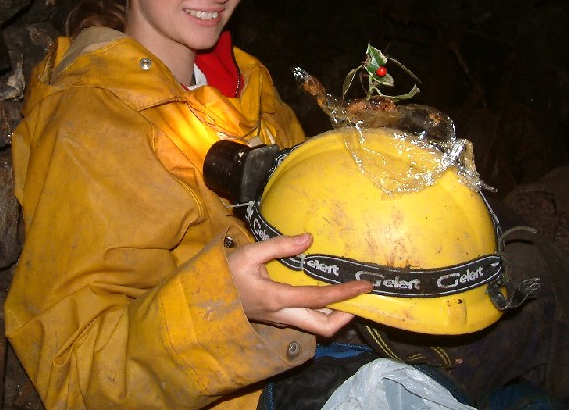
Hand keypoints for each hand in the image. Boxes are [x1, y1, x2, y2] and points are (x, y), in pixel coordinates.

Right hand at [227, 233, 372, 336]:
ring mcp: (279, 321)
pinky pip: (305, 322)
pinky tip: (325, 298)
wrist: (203, 299)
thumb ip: (279, 246)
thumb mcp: (249, 253)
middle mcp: (282, 315)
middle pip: (323, 328)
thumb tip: (309, 239)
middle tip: (360, 298)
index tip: (365, 285)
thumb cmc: (225, 274)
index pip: (319, 299)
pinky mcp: (276, 320)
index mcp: (277, 298)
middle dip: (346, 316)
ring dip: (335, 316)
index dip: (345, 293)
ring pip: (315, 328)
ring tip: (348, 297)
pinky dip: (321, 313)